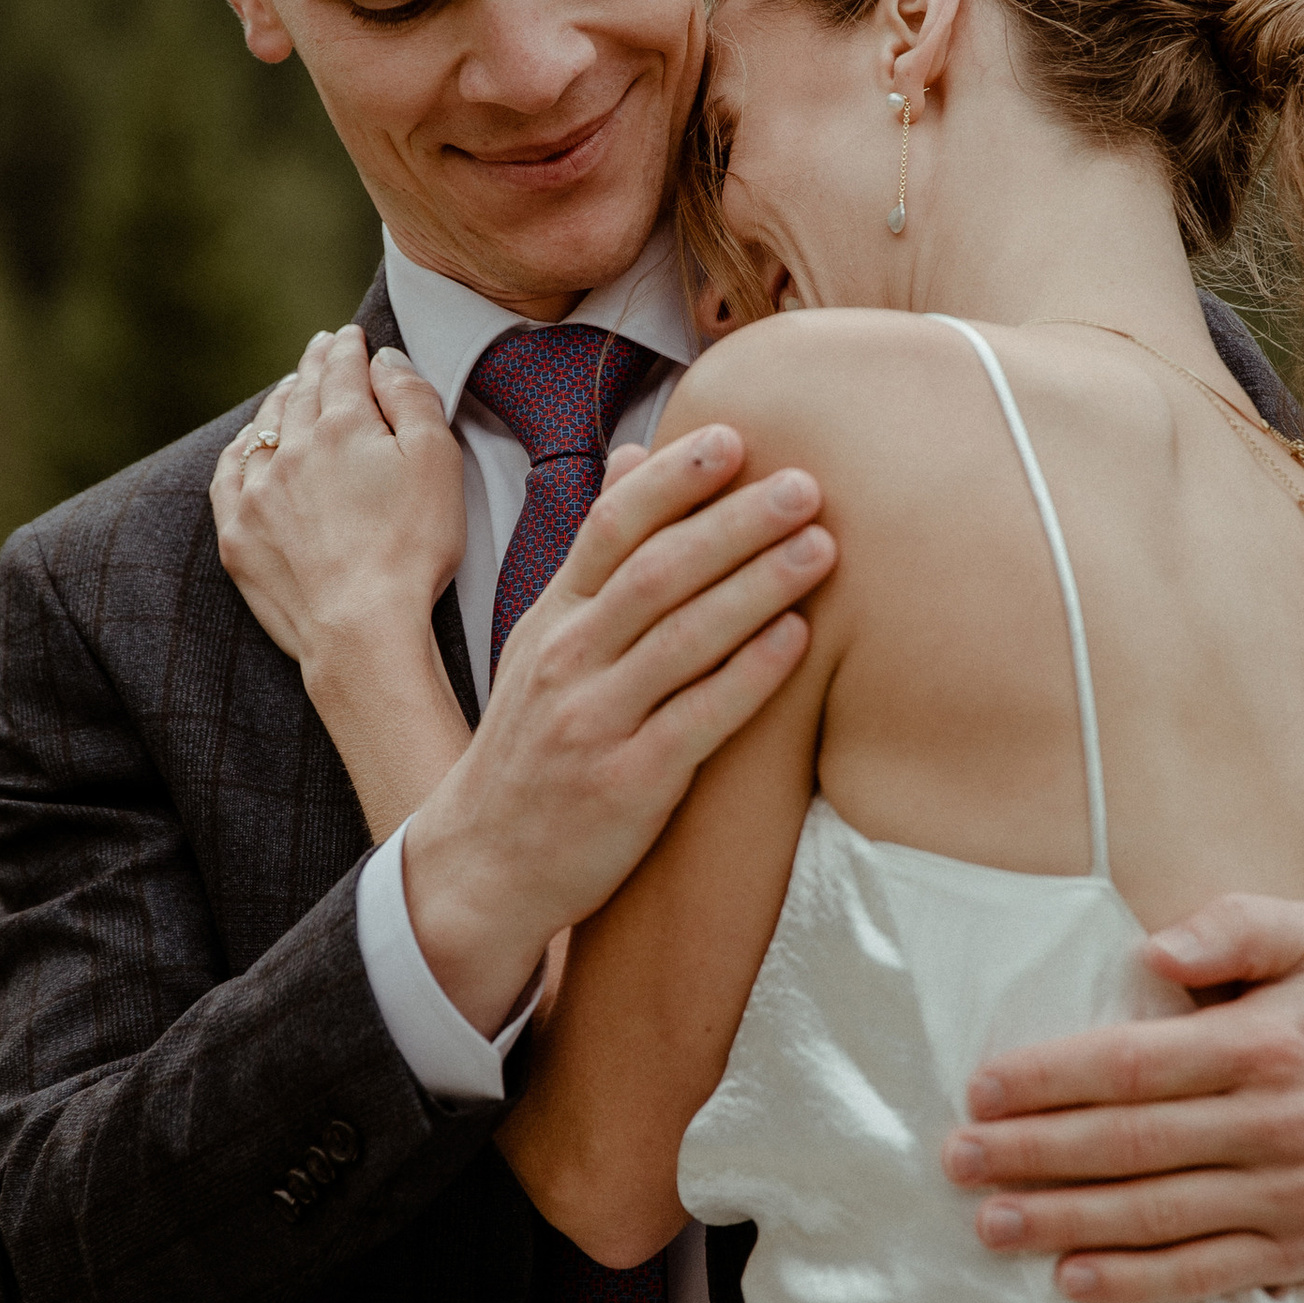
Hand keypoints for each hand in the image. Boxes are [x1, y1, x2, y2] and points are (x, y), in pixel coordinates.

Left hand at [210, 327, 471, 838]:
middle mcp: (292, 449)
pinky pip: (228, 476)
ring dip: (278, 403)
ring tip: (290, 389)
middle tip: (321, 349)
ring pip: (263, 429)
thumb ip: (412, 398)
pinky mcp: (239, 536)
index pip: (342, 370)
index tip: (351, 336)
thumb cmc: (413, 547)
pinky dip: (239, 451)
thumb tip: (383, 358)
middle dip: (314, 367)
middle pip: (301, 393)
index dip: (349, 347)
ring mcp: (259, 493)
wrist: (361, 629)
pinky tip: (246, 446)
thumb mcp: (438, 461)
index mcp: (344, 425)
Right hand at [403, 424, 833, 1034]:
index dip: (673, 479)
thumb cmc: (531, 749)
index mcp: (553, 618)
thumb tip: (633, 459)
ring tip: (821, 546)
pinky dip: (748, 675)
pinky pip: (697, 719)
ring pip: (682, 638)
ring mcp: (595, 722)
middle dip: (734, 522)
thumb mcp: (542, 641)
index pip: (610, 527)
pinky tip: (797, 639)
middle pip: (657, 572)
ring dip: (757, 586)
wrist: (482, 865)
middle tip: (805, 485)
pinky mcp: (628, 783)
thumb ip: (596, 557)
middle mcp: (569, 660)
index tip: (733, 437)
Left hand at [943, 896, 1303, 1302]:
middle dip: (1035, 1152)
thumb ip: (1237, 926)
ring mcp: (1285, 1197)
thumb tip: (1155, 948)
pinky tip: (1071, 1280)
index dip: (1053, 1078)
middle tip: (959, 1158)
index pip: (1137, 1064)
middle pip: (1132, 1144)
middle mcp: (1274, 1124)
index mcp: (1266, 1043)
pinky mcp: (1295, 1255)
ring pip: (1157, 1215)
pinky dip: (1135, 1283)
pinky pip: (1204, 1275)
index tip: (981, 1088)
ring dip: (1065, 1221)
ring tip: (990, 1223)